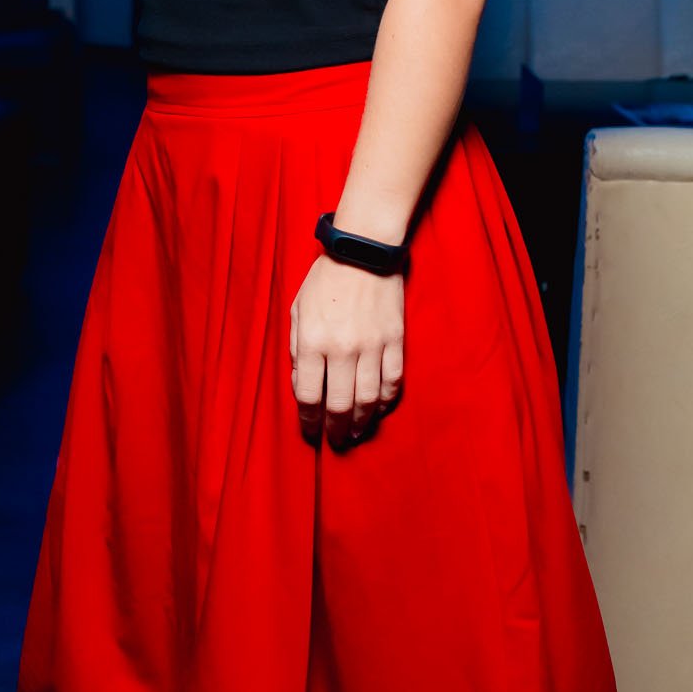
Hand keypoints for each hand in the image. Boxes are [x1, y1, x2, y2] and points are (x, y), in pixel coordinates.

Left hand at [290, 253, 404, 446]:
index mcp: (313, 341)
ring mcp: (372, 346)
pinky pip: (393, 381)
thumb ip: (297, 350)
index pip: (308, 396)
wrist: (363, 249)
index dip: (309, 422)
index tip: (311, 432)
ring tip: (355, 432)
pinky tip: (378, 408)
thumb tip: (304, 385)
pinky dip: (386, 400)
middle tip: (335, 442)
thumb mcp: (297, 310)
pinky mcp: (395, 340)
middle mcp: (342, 349)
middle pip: (339, 405)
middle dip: (335, 430)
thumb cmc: (325, 279)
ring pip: (368, 399)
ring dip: (361, 421)